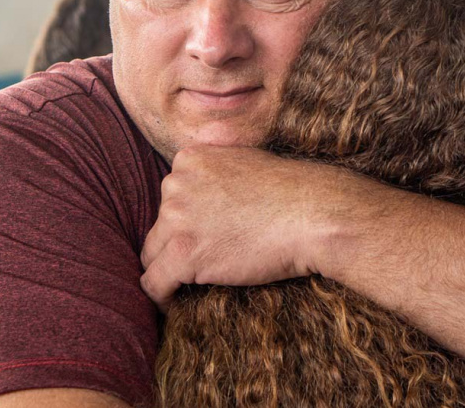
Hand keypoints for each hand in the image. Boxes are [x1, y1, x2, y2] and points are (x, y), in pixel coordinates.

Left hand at [139, 145, 334, 311]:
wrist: (312, 214)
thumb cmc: (291, 192)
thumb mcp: (245, 160)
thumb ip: (217, 169)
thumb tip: (206, 190)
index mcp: (188, 159)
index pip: (170, 197)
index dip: (185, 222)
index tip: (202, 238)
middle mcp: (175, 184)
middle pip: (160, 226)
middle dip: (178, 245)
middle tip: (204, 264)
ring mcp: (177, 218)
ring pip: (152, 255)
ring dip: (169, 271)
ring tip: (188, 287)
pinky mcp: (184, 254)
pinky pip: (153, 283)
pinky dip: (162, 298)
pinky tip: (174, 305)